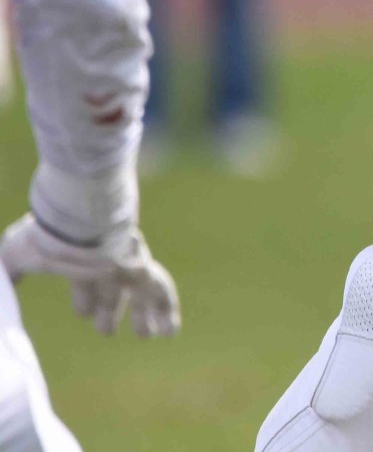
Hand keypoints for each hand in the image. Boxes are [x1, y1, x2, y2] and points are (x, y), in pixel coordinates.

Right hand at [0, 213, 179, 337]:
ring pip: (139, 293)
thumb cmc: (46, 237)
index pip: (83, 286)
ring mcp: (125, 265)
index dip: (84, 302)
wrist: (78, 220)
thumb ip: (8, 276)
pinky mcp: (143, 269)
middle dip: (110, 311)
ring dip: (143, 315)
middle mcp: (104, 262)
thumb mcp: (17, 255)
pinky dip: (165, 310)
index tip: (84, 316)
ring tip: (147, 336)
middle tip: (108, 332)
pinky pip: (159, 291)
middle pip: (111, 291)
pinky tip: (171, 331)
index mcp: (77, 260)